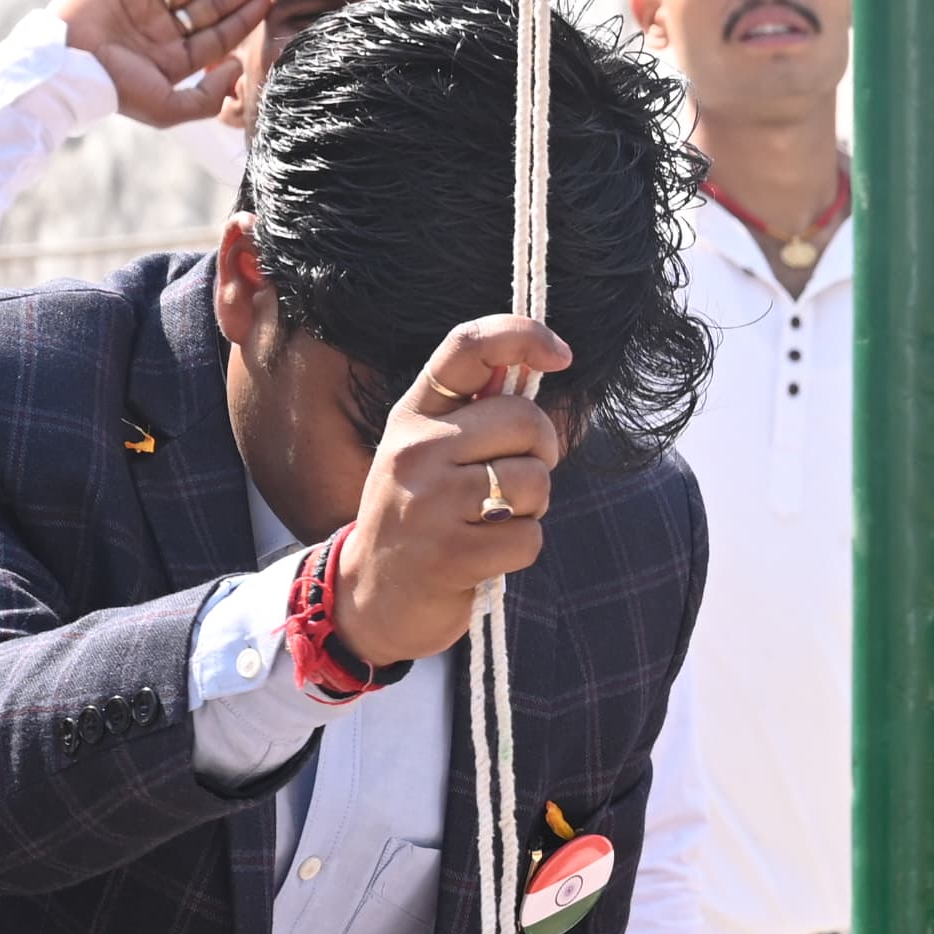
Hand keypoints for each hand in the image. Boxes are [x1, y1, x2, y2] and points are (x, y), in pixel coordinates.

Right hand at [53, 0, 278, 127]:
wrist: (64, 66)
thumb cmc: (115, 90)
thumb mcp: (169, 108)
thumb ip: (208, 96)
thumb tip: (236, 65)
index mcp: (176, 59)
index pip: (221, 34)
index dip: (248, 15)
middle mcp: (163, 32)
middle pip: (213, 6)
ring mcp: (143, 7)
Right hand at [334, 316, 575, 666]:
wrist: (371, 597)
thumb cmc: (421, 517)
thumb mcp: (431, 454)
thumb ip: (477, 413)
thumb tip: (540, 363)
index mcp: (414, 415)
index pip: (467, 346)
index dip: (523, 335)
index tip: (562, 353)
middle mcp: (415, 449)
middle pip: (527, 421)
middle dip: (542, 454)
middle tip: (513, 483)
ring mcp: (429, 501)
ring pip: (535, 481)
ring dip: (532, 508)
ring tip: (489, 522)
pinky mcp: (450, 554)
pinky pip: (530, 537)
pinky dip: (521, 550)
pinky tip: (483, 556)